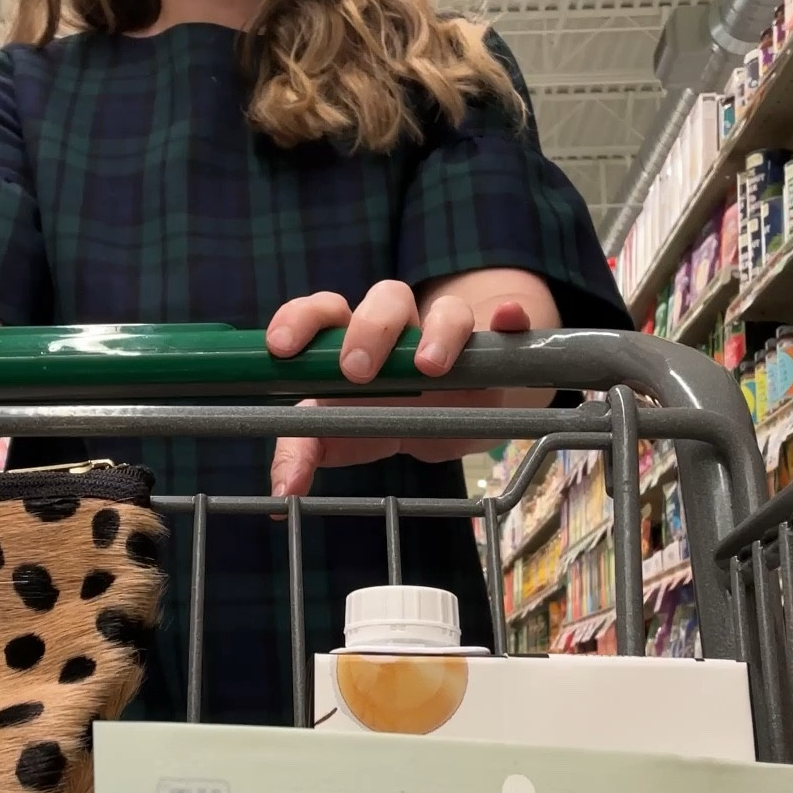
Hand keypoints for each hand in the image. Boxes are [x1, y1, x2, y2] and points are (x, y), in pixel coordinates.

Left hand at [267, 279, 532, 497]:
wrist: (444, 424)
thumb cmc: (380, 419)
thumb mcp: (338, 437)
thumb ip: (301, 454)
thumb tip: (281, 493)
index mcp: (352, 337)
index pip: (323, 311)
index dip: (299, 319)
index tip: (281, 348)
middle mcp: (399, 327)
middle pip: (386, 299)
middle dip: (369, 328)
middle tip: (356, 372)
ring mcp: (448, 335)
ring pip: (447, 310)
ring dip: (438, 331)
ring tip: (430, 368)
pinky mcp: (493, 353)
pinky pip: (508, 325)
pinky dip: (511, 319)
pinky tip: (508, 320)